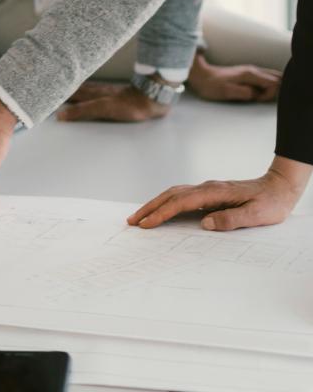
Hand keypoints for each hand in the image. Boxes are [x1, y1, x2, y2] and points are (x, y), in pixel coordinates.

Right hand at [57, 81, 170, 122]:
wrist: (151, 96)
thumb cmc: (128, 105)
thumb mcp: (103, 109)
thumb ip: (82, 111)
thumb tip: (60, 115)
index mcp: (90, 94)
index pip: (67, 93)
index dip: (55, 92)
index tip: (40, 92)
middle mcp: (95, 90)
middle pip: (73, 89)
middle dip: (60, 89)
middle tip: (47, 88)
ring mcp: (104, 91)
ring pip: (83, 89)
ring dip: (71, 89)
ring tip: (61, 88)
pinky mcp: (114, 93)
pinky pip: (94, 90)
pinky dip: (85, 90)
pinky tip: (87, 91)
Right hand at [128, 155, 312, 230]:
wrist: (279, 187)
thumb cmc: (270, 203)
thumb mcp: (256, 216)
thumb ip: (230, 219)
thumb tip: (204, 224)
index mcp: (214, 193)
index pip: (180, 203)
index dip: (161, 213)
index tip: (146, 224)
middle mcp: (206, 188)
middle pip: (170, 195)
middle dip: (149, 208)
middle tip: (132, 221)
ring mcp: (206, 189)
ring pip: (173, 194)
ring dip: (155, 204)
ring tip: (140, 216)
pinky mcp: (208, 193)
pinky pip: (180, 196)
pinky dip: (166, 202)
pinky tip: (162, 209)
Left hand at [187, 51, 280, 101]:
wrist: (200, 75)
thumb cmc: (212, 85)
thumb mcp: (228, 92)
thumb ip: (246, 93)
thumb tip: (258, 94)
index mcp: (250, 74)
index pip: (274, 84)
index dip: (270, 94)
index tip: (257, 99)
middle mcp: (253, 69)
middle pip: (277, 78)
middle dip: (275, 90)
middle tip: (261, 99)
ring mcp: (250, 70)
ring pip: (272, 77)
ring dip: (271, 88)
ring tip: (259, 96)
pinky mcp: (247, 73)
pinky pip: (265, 78)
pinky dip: (267, 85)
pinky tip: (258, 92)